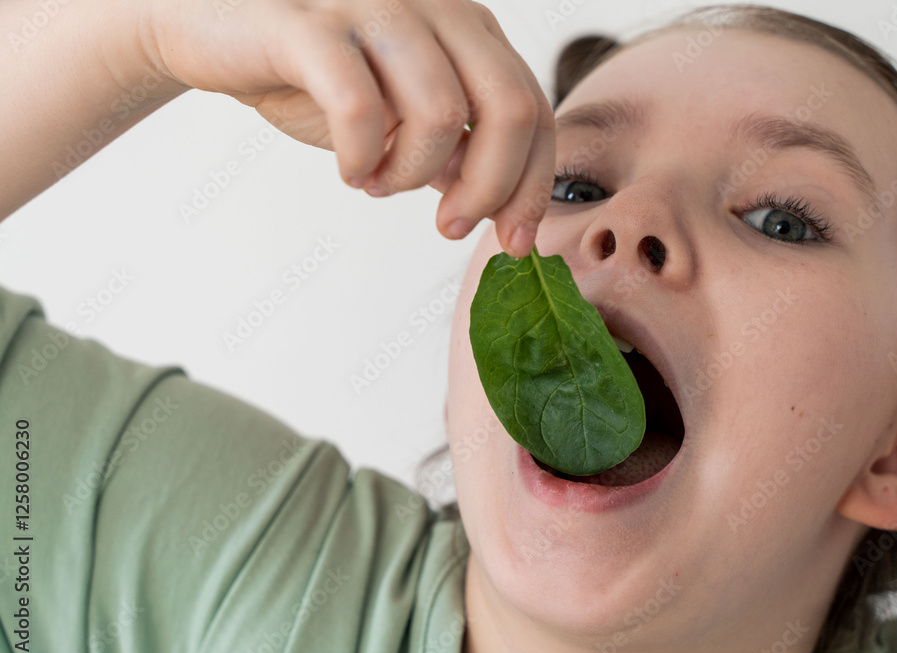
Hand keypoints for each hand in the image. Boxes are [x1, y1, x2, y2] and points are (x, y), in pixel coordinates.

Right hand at [142, 0, 553, 255]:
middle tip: (448, 225)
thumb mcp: (401, 114)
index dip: (534, 184)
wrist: (215, 29)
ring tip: (377, 182)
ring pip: (440, 113)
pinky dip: (360, 157)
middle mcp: (434, 7)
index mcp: (467, 28)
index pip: (534, 108)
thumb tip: (502, 207)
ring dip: (411, 175)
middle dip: (488, 189)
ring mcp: (375, 8)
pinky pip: (359, 106)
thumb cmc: (315, 74)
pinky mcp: (310, 25)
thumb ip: (453, 149)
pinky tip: (348, 168)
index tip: (516, 240)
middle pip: (508, 110)